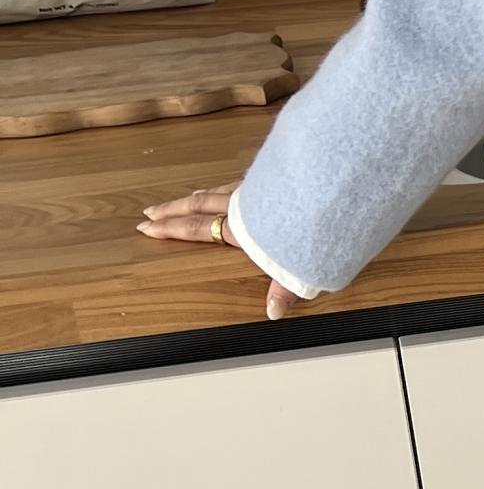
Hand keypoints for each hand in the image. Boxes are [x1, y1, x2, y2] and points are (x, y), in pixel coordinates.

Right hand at [135, 185, 303, 319]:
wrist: (330, 193)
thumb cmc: (313, 229)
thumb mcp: (297, 268)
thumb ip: (284, 290)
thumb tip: (274, 312)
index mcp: (240, 228)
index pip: (196, 228)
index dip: (170, 228)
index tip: (147, 227)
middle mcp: (242, 204)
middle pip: (197, 205)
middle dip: (172, 208)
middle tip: (150, 211)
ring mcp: (256, 187)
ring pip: (218, 190)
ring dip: (197, 195)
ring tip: (187, 197)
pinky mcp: (273, 176)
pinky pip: (240, 182)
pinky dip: (227, 185)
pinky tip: (233, 185)